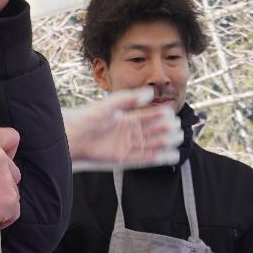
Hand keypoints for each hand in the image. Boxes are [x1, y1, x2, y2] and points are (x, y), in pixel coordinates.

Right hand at [0, 127, 20, 229]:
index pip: (11, 138)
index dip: (8, 150)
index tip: (3, 160)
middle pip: (13, 169)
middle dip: (2, 180)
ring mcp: (5, 179)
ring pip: (14, 190)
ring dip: (2, 198)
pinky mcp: (9, 201)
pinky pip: (14, 211)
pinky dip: (5, 217)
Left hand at [65, 88, 183, 170]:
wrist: (74, 138)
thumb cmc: (88, 120)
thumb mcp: (109, 105)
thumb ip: (127, 99)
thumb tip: (149, 93)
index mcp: (126, 118)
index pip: (147, 116)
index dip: (159, 114)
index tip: (171, 111)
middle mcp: (128, 133)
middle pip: (152, 130)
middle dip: (165, 128)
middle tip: (178, 125)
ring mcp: (127, 146)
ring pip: (151, 144)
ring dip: (165, 142)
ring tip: (178, 138)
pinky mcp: (124, 159)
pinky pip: (145, 159)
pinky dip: (158, 158)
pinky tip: (171, 156)